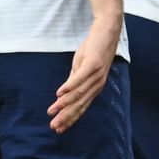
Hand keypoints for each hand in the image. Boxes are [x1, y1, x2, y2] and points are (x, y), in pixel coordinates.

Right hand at [48, 16, 121, 132]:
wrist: (107, 29)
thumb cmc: (94, 48)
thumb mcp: (82, 67)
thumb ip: (74, 81)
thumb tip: (63, 95)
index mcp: (95, 87)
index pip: (82, 107)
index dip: (70, 119)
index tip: (59, 129)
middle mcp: (97, 84)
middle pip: (80, 104)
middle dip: (66, 117)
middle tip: (53, 127)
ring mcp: (96, 74)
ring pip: (78, 94)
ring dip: (64, 104)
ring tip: (52, 111)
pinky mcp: (93, 63)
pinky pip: (79, 78)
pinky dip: (68, 87)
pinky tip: (58, 94)